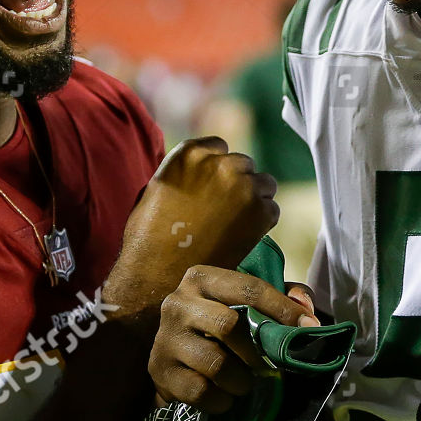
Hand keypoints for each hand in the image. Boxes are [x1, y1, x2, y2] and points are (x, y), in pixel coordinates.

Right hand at [105, 138, 279, 320]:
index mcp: (191, 153)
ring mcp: (243, 186)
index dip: (217, 169)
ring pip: (264, 183)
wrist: (156, 273)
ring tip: (235, 223)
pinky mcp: (260, 212)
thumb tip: (204, 169)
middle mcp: (220, 164)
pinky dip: (262, 222)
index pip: (219, 147)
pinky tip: (241, 237)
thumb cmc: (149, 235)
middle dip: (237, 182)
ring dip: (254, 198)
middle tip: (225, 208)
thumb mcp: (158, 187)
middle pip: (243, 164)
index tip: (213, 185)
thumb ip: (186, 171)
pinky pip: (272, 209)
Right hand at [149, 267, 317, 413]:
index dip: (282, 308)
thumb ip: (285, 298)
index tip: (308, 327)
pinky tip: (223, 396)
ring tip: (243, 383)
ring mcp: (165, 338)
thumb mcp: (249, 304)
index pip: (248, 288)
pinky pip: (200, 391)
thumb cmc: (220, 327)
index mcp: (202, 278)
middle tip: (265, 364)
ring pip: (216, 364)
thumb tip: (306, 312)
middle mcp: (178, 302)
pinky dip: (221, 400)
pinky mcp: (159, 371)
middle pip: (228, 325)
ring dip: (240, 381)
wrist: (174, 362)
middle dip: (255, 351)